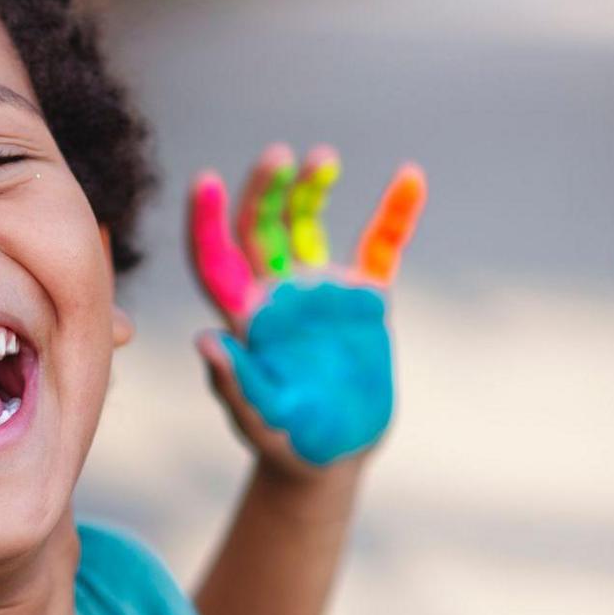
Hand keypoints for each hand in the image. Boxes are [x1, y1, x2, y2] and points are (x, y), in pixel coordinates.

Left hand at [187, 143, 425, 477]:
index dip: (206, 222)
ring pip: (309, 223)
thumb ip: (235, 383)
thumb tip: (206, 340)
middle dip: (265, 190)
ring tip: (323, 160)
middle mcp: (276, 293)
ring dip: (312, 188)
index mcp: (244, 318)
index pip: (216, 259)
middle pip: (260, 227)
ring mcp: (320, 291)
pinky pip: (382, 246)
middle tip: (280, 156)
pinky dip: (396, 213)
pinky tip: (410, 177)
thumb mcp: (260, 420)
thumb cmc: (285, 443)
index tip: (203, 181)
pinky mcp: (365, 299)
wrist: (331, 458)